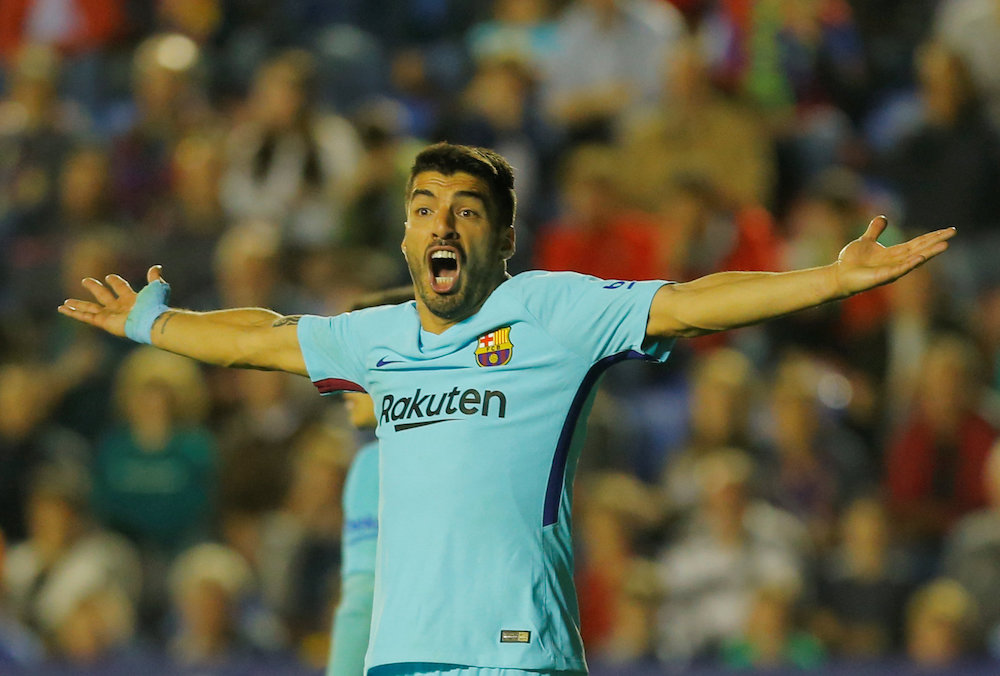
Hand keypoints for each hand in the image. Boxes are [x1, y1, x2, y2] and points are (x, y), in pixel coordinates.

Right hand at [58, 266, 164, 336]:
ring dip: (78, 305)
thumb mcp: (156, 287)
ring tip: (66, 302)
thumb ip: (154, 277)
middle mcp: (120, 307)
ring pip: (90, 308)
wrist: (151, 320)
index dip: (115, 282)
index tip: (109, 277)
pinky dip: (73, 313)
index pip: (121, 288)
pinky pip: (85, 316)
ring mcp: (111, 315)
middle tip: (85, 280)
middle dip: (94, 288)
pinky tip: (62, 309)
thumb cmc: (154, 305)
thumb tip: (157, 267)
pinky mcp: (103, 322)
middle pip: (103, 296)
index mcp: (132, 299)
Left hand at [833, 216, 954, 296]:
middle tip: (953, 233)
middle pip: (920, 249)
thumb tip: (883, 217)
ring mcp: (891, 270)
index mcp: (894, 253)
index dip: (931, 236)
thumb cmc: (851, 261)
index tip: (948, 230)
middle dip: (936, 241)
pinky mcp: (883, 277)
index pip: (917, 243)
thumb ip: (875, 231)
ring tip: (945, 245)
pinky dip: (910, 263)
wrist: (839, 274)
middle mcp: (896, 262)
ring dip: (929, 252)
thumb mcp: (865, 240)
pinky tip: (921, 257)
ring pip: (914, 259)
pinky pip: (900, 269)